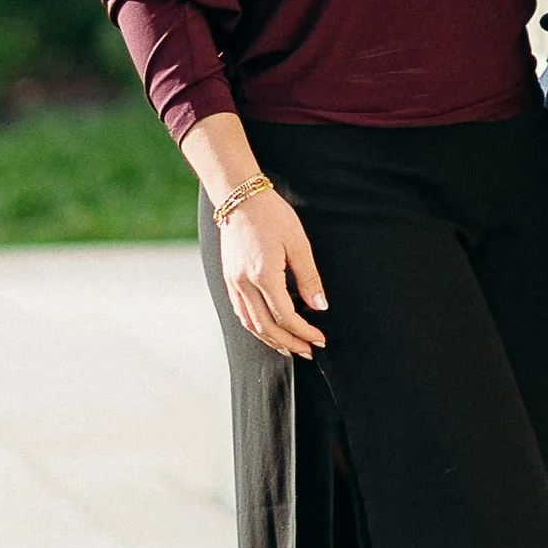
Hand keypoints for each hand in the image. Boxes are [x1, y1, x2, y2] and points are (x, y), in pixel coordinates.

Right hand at [220, 189, 329, 357]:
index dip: (303, 332)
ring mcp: (232, 283)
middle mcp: (244, 284)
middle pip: (266, 327)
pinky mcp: (228, 279)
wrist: (239, 196)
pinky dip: (255, 327)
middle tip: (308, 351)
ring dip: (271, 340)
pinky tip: (268, 330)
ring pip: (250, 324)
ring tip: (289, 348)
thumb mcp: (298, 242)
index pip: (285, 317)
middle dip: (289, 342)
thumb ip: (308, 277)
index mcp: (263, 275)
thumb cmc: (272, 215)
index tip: (319, 340)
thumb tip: (319, 307)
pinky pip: (241, 312)